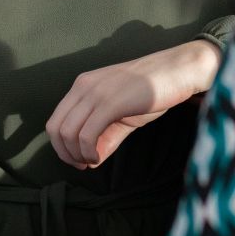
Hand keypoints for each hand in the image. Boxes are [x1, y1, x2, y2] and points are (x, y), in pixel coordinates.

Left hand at [47, 40, 220, 168]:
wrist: (178, 71)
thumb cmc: (153, 90)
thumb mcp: (123, 114)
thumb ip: (106, 135)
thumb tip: (91, 159)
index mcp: (83, 85)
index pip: (56, 120)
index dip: (61, 146)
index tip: (78, 159)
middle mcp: (84, 86)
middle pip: (56, 127)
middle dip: (65, 153)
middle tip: (83, 164)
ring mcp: (96, 93)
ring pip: (68, 132)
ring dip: (77, 155)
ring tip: (93, 161)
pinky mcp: (111, 102)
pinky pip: (87, 134)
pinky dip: (88, 152)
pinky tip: (98, 157)